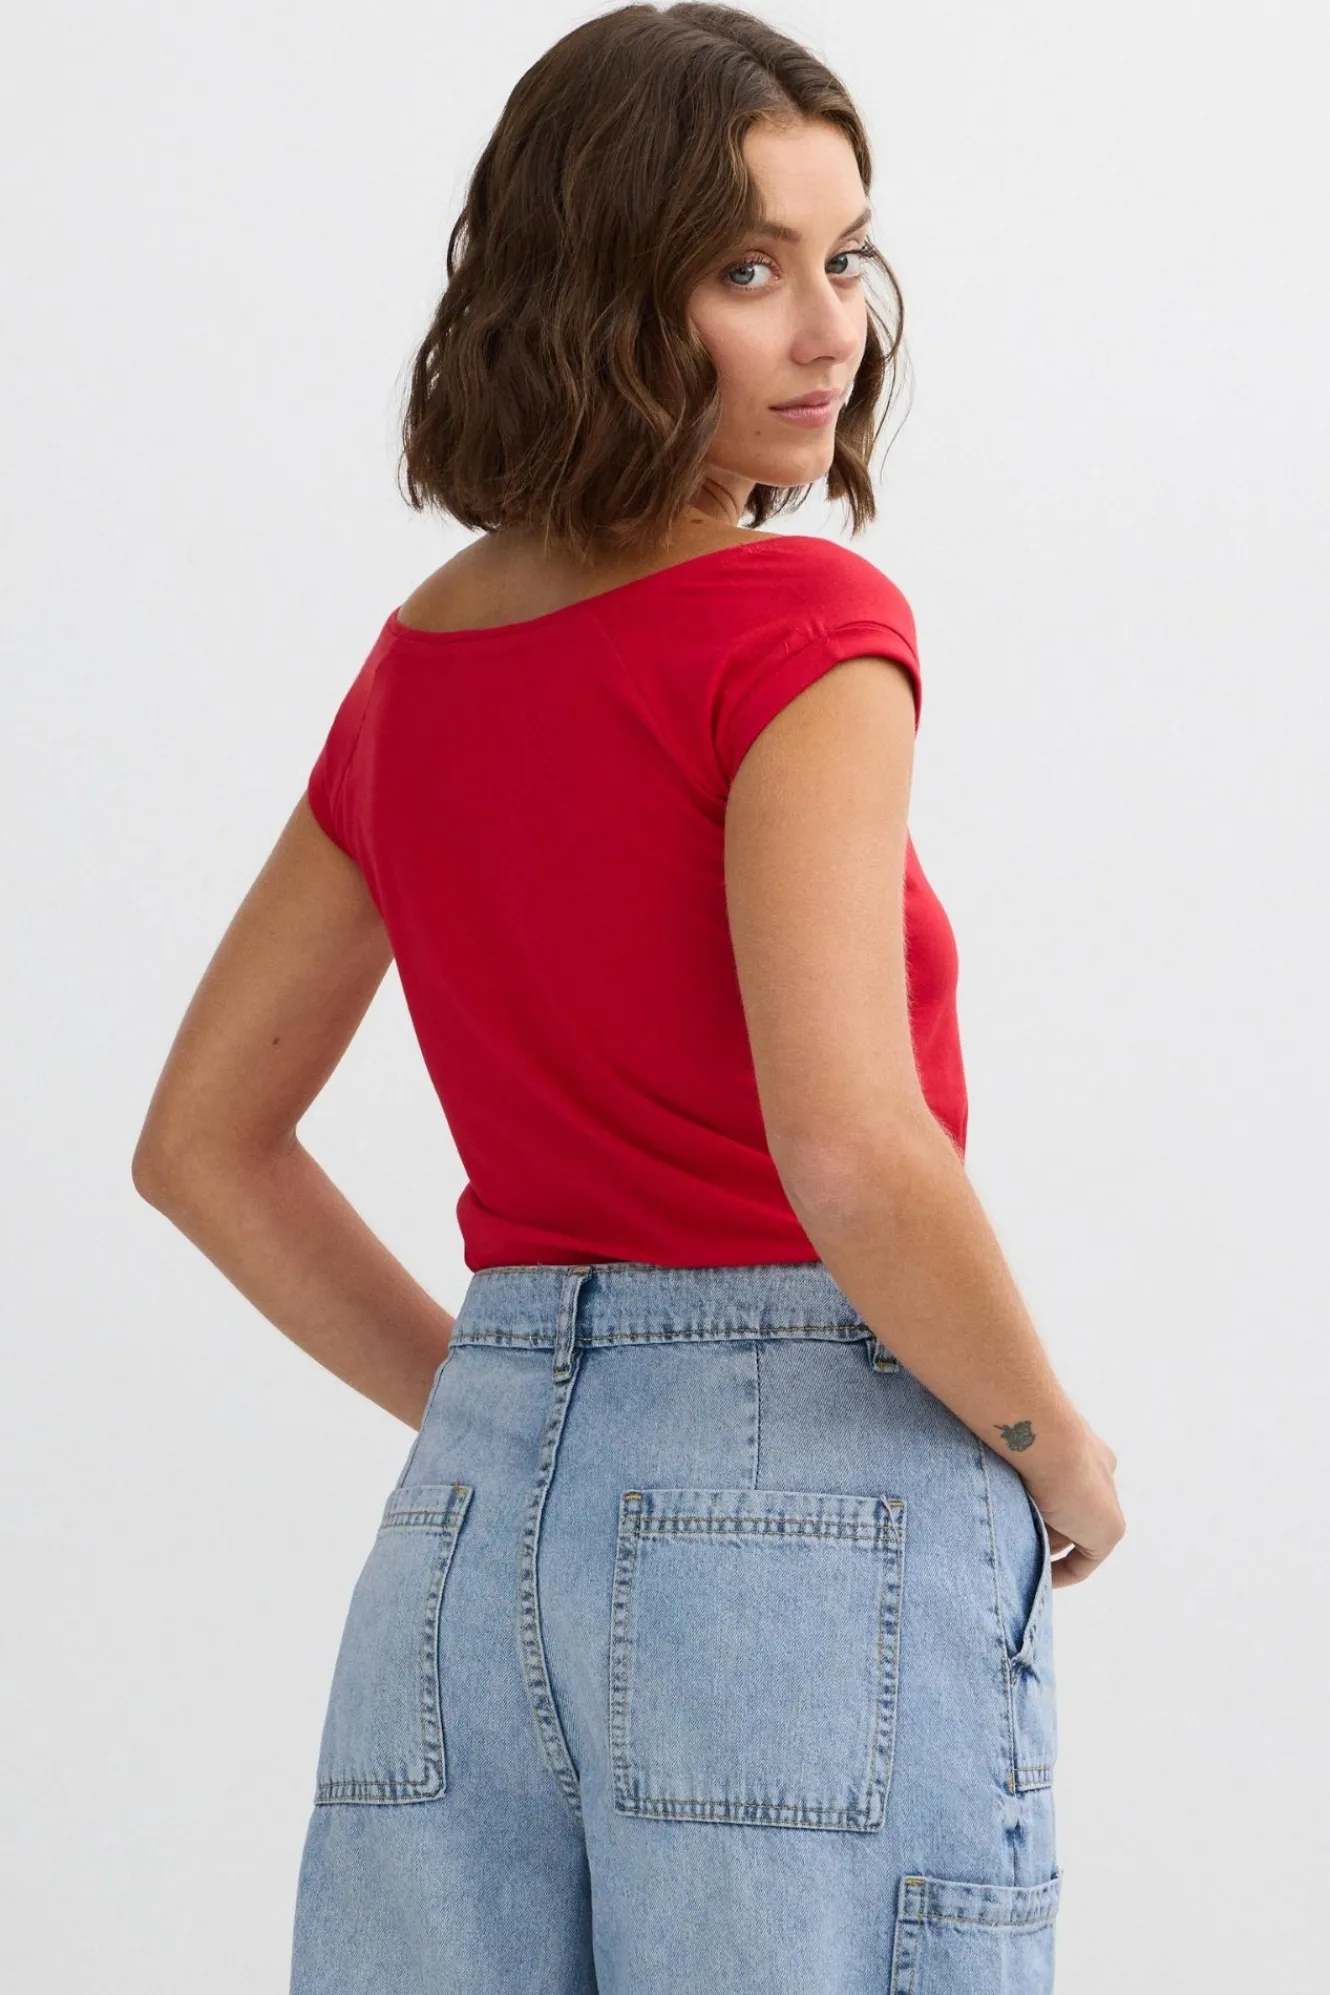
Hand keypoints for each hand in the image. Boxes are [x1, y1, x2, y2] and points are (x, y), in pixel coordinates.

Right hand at [1024, 1415, 1125, 1588]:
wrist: (1041, 1434)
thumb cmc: (1018, 1435)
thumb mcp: (1013, 1452)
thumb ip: (1014, 1471)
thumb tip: (994, 1493)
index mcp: (1083, 1449)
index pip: (1065, 1485)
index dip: (1041, 1505)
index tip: (1016, 1519)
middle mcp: (1099, 1473)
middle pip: (1068, 1512)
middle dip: (1042, 1528)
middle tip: (1013, 1541)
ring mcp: (1107, 1500)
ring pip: (1072, 1532)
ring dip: (1045, 1545)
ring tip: (1016, 1555)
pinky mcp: (1109, 1529)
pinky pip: (1084, 1559)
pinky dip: (1061, 1572)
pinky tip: (1035, 1578)